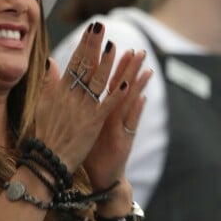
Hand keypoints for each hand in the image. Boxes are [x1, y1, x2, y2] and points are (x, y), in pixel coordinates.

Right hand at [34, 23, 127, 173]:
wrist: (48, 159)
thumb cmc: (46, 133)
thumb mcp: (42, 105)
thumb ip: (47, 82)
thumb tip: (50, 60)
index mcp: (60, 91)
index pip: (74, 61)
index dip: (84, 44)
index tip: (92, 28)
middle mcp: (70, 97)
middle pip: (84, 66)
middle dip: (93, 45)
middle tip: (101, 26)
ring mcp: (82, 109)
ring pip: (96, 82)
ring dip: (107, 64)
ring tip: (115, 46)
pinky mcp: (92, 124)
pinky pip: (106, 106)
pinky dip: (115, 94)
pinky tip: (126, 82)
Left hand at [83, 47, 151, 190]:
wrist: (101, 176)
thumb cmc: (92, 149)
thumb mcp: (85, 124)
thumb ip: (81, 105)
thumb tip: (75, 88)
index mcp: (101, 108)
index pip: (104, 81)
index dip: (106, 64)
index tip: (109, 44)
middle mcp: (114, 114)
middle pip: (121, 87)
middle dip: (128, 68)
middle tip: (136, 50)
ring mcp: (121, 126)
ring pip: (130, 102)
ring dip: (137, 84)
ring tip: (145, 68)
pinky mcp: (124, 140)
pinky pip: (130, 124)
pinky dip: (136, 111)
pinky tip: (141, 98)